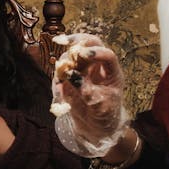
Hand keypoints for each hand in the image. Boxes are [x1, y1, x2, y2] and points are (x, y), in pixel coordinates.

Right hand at [52, 35, 126, 156]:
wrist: (96, 128)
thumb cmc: (105, 116)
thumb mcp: (100, 105)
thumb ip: (86, 89)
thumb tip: (71, 74)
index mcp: (111, 72)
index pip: (106, 55)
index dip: (95, 52)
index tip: (83, 54)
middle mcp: (97, 67)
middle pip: (89, 43)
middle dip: (76, 40)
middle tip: (63, 41)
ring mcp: (82, 71)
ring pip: (72, 56)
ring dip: (64, 62)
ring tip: (60, 79)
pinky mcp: (70, 79)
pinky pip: (61, 72)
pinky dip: (57, 78)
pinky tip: (59, 92)